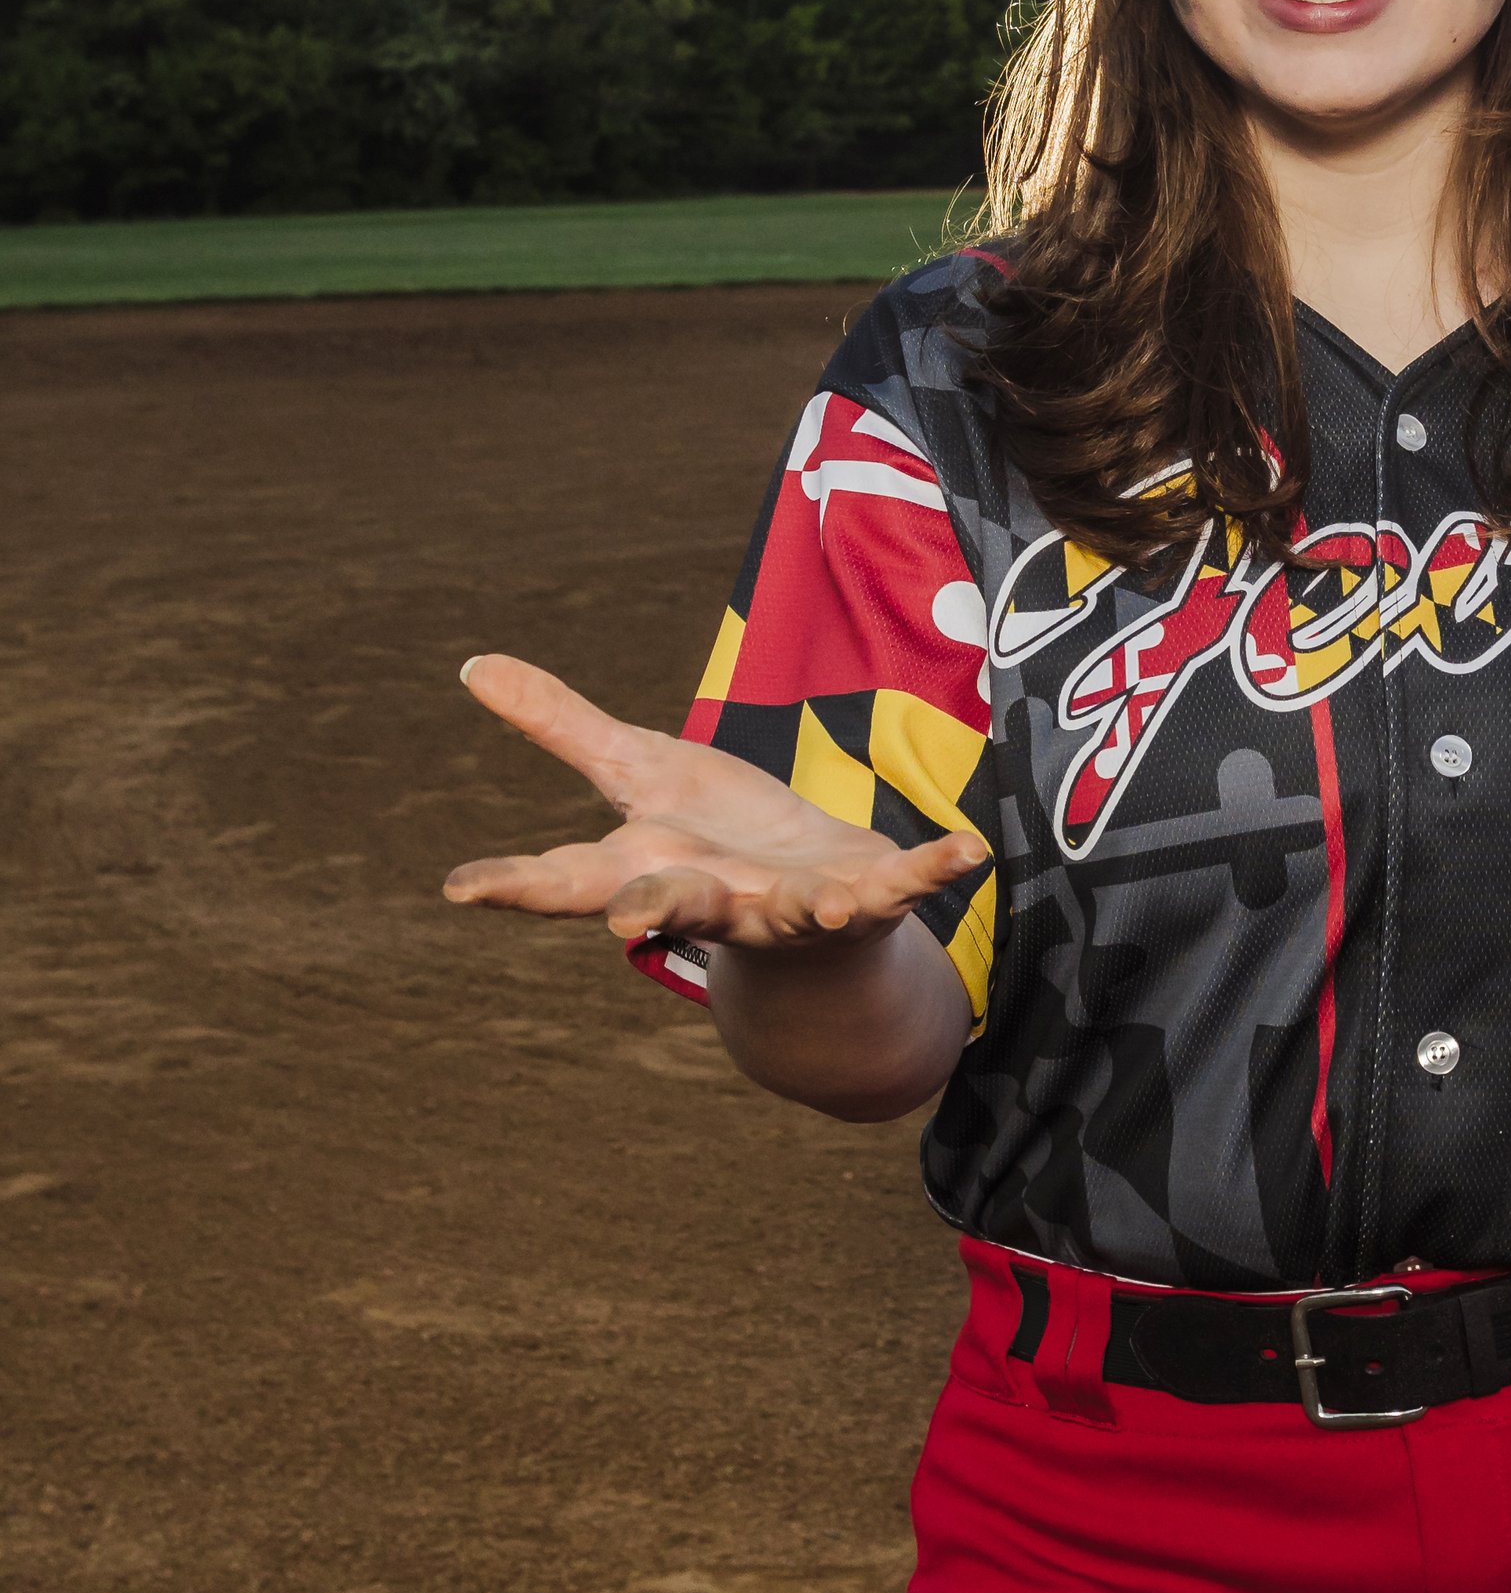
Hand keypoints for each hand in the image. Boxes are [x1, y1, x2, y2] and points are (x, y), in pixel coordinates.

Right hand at [441, 652, 985, 952]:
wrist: (812, 928)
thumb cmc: (713, 846)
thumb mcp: (639, 772)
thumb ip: (562, 724)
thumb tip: (472, 664)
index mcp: (650, 866)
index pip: (567, 879)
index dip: (512, 884)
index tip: (458, 889)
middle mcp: (713, 897)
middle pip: (670, 908)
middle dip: (650, 911)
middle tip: (622, 924)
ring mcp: (791, 907)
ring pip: (787, 913)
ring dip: (805, 909)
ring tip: (824, 906)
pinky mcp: (864, 901)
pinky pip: (902, 887)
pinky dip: (932, 868)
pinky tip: (969, 848)